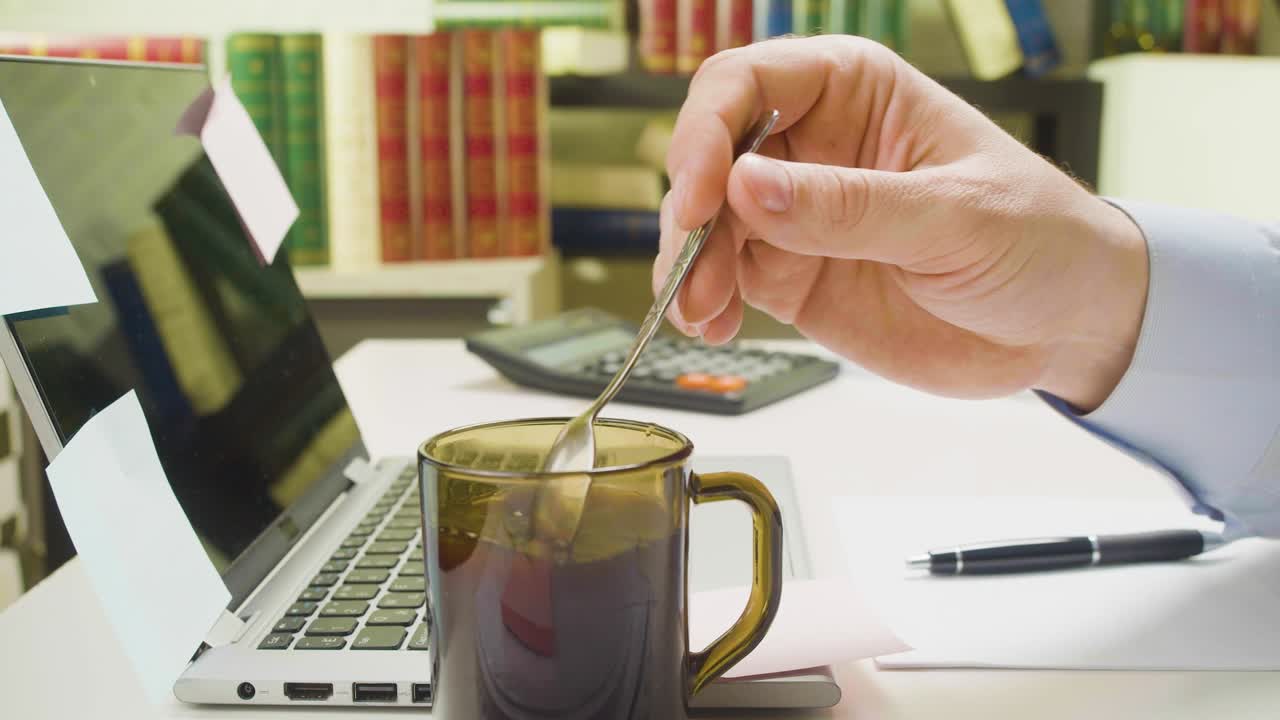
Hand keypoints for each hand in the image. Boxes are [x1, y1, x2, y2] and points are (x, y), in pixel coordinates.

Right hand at [654, 36, 1148, 410]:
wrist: (1066, 326)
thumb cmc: (1039, 239)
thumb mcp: (956, 216)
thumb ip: (852, 206)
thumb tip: (750, 187)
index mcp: (855, 93)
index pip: (749, 83)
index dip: (710, 129)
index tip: (705, 192)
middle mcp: (812, 146)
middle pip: (712, 154)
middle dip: (691, 207)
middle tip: (693, 264)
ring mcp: (797, 215)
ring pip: (708, 224)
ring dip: (689, 264)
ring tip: (702, 310)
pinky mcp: (793, 275)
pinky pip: (726, 280)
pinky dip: (704, 303)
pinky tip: (712, 325)